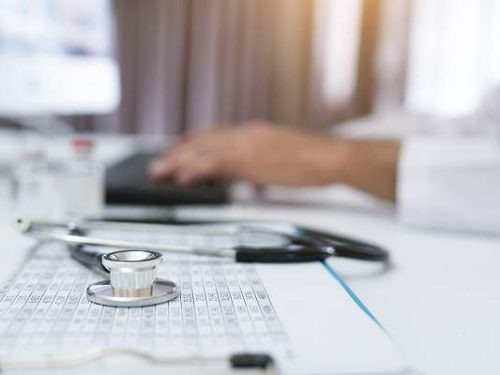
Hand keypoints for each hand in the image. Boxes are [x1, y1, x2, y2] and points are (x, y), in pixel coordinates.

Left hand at [148, 121, 346, 186]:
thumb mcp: (280, 159)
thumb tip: (251, 180)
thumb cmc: (312, 159)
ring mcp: (248, 145)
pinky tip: (183, 177)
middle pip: (202, 141)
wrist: (331, 157)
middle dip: (177, 153)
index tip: (176, 151)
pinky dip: (197, 169)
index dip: (191, 144)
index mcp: (253, 134)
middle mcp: (246, 135)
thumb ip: (261, 167)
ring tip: (159, 171)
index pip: (214, 136)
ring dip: (178, 161)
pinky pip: (217, 164)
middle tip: (158, 164)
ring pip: (203, 151)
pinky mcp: (252, 159)